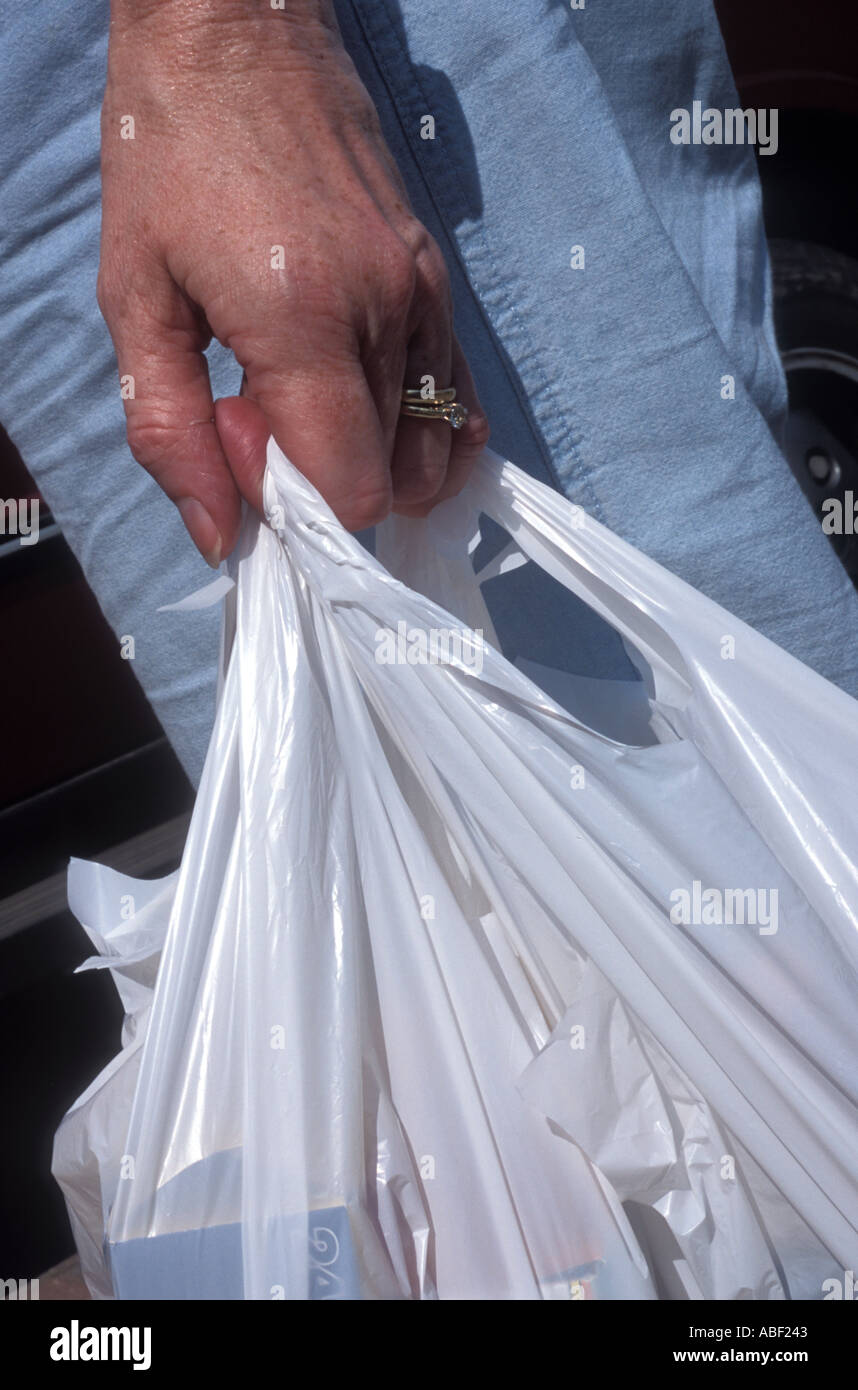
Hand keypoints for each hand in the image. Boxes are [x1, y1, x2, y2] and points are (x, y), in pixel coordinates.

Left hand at [98, 0, 488, 564]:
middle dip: (324, 479)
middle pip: (391, 480)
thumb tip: (220, 538)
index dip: (292, 499)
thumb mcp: (132, 297)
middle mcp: (384, 313)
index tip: (237, 432)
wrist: (237, 31)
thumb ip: (169, 428)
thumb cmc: (169, 156)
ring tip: (305, 395)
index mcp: (303, 321)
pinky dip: (420, 431)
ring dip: (368, 455)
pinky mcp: (437, 279)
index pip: (351, 491)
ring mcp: (424, 294)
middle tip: (260, 411)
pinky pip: (459, 398)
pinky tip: (367, 407)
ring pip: (431, 448)